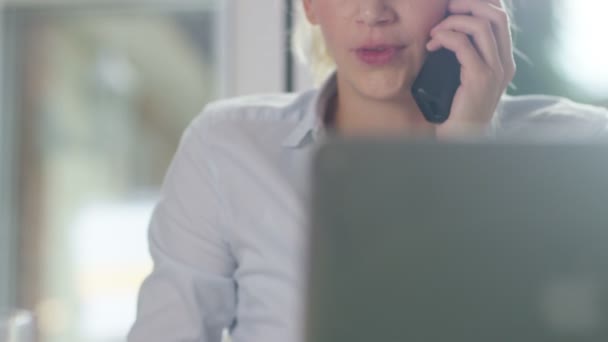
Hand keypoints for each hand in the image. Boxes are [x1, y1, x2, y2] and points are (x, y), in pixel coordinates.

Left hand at [426, 0, 515, 139]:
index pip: (500, 18)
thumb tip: (448, 30)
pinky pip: (463, 45)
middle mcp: (505, 62)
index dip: (479, 4)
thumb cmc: (457, 106)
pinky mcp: (479, 78)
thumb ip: (465, 55)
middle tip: (446, 8)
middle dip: (468, 5)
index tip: (455, 6)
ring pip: (480, 26)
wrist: (461, 136)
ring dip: (452, 22)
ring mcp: (495, 70)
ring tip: (434, 32)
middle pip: (495, 15)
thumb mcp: (465, 76)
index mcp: (504, 59)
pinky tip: (433, 44)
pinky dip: (445, 37)